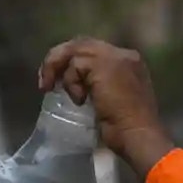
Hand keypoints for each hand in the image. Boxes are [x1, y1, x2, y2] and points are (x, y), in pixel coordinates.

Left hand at [38, 38, 175, 179]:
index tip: (59, 83)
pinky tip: (79, 100)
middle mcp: (123, 55)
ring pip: (74, 50)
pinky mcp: (103, 65)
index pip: (94, 53)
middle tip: (44, 82)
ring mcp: (114, 58)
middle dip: (58, 60)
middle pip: (81, 45)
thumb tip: (80, 89)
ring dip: (56, 69)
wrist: (138, 137)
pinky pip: (75, 66)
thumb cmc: (127, 132)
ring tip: (49, 89)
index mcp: (129, 63)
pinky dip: (71, 83)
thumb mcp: (113, 104)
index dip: (73, 64)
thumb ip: (102, 90)